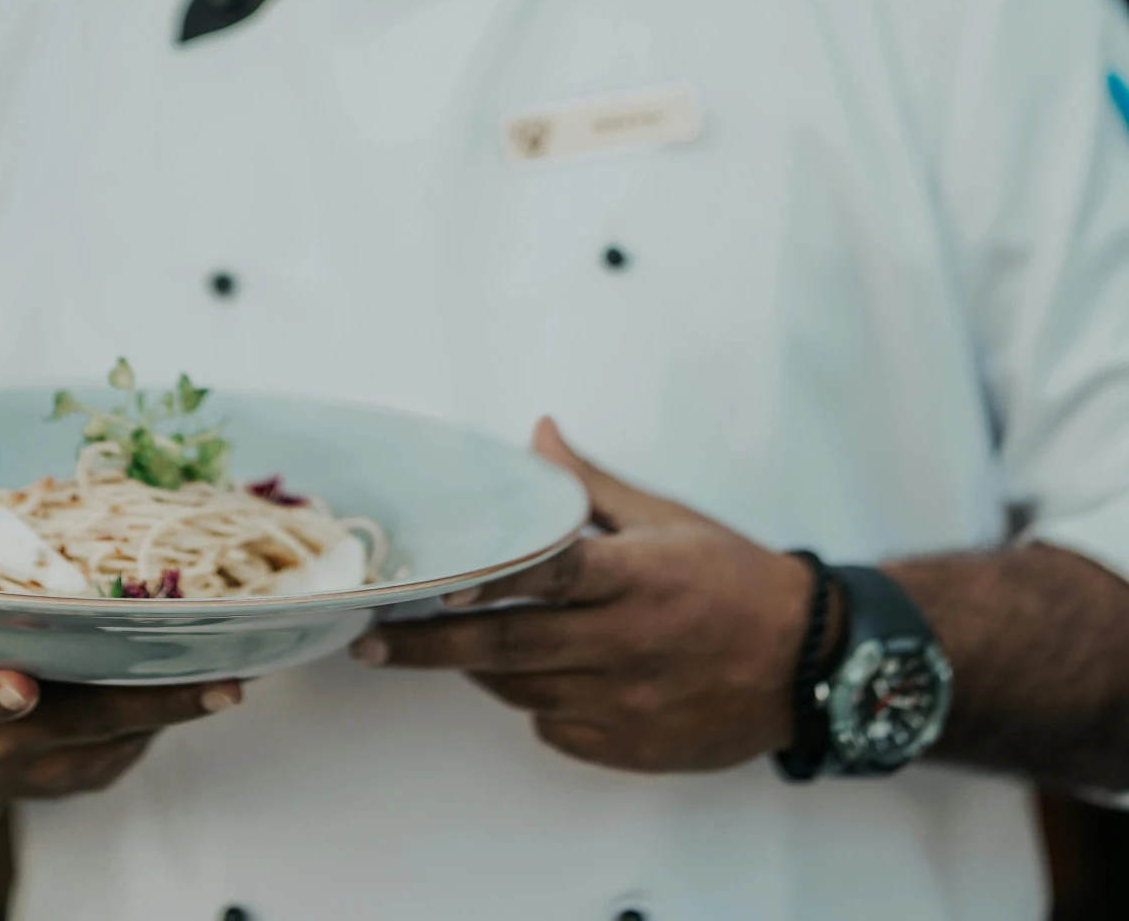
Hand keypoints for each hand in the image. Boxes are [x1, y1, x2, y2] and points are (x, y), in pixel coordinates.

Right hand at [0, 585, 242, 846]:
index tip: (19, 686)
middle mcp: (12, 745)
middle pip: (86, 725)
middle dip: (151, 707)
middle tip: (216, 683)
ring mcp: (58, 765)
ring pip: (126, 736)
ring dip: (179, 708)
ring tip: (238, 668)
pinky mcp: (92, 770)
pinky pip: (139, 739)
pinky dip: (175, 708)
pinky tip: (218, 667)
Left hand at [352, 417, 812, 773]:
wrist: (806, 664)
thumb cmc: (734, 579)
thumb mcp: (666, 518)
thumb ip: (589, 483)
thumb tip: (538, 433)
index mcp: (635, 578)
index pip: (549, 574)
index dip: (487, 579)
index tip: (434, 582)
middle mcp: (625, 645)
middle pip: (509, 648)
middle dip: (431, 646)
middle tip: (373, 641)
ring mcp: (625, 703)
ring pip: (522, 688)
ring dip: (478, 665)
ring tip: (438, 642)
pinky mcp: (629, 746)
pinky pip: (554, 726)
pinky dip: (533, 699)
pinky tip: (531, 673)